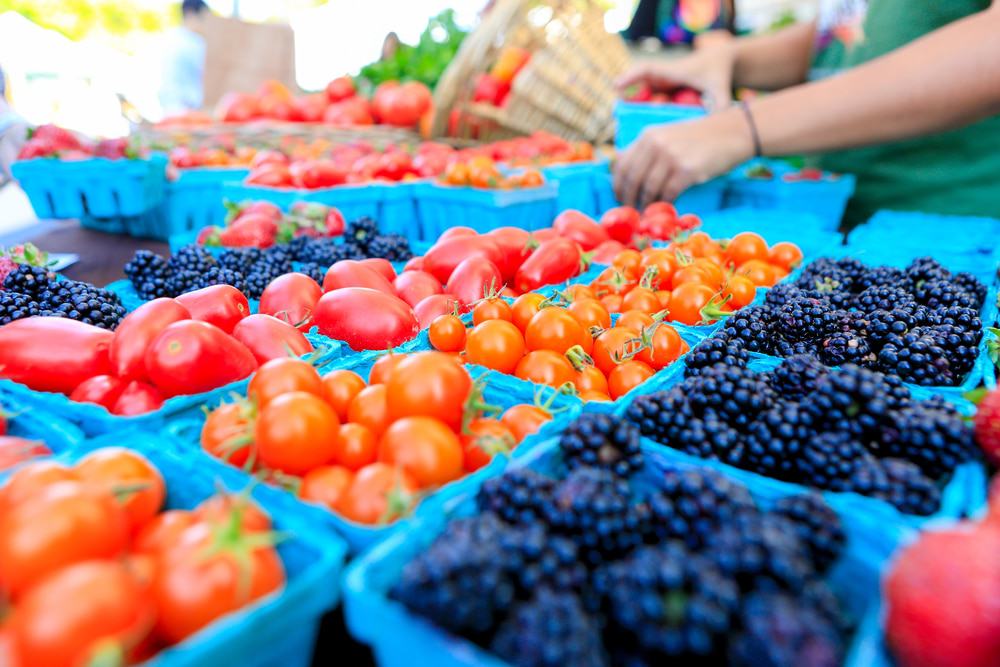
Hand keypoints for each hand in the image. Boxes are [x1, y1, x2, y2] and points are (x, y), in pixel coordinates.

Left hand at [613, 108, 753, 208]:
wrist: (732, 132)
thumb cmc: (699, 138)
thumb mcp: (668, 137)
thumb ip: (648, 151)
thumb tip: (627, 176)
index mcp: (647, 136)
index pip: (622, 164)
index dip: (617, 184)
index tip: (620, 197)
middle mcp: (655, 144)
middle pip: (632, 179)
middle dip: (629, 198)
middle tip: (631, 211)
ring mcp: (670, 156)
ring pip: (648, 189)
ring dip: (646, 204)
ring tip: (647, 213)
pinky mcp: (686, 170)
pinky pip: (668, 194)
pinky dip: (665, 204)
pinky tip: (666, 208)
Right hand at [617, 46, 735, 110]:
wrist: (719, 62)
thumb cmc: (719, 73)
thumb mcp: (721, 89)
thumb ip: (721, 105)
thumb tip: (721, 121)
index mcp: (674, 72)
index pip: (647, 70)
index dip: (631, 76)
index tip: (617, 86)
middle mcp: (664, 76)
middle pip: (638, 82)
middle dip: (626, 93)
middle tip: (616, 108)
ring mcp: (662, 83)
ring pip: (641, 91)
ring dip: (632, 103)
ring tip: (623, 120)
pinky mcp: (664, 91)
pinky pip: (647, 98)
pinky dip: (641, 109)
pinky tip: (637, 124)